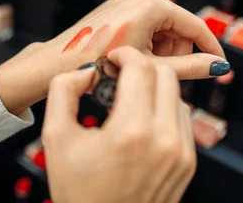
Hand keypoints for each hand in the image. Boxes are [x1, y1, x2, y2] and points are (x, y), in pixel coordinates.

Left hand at [0, 0, 226, 114]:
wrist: (59, 62)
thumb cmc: (97, 64)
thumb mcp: (150, 68)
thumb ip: (189, 68)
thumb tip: (218, 67)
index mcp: (152, 5)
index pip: (195, 26)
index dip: (210, 49)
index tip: (220, 67)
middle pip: (178, 28)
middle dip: (175, 53)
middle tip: (158, 74)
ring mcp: (126, 1)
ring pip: (162, 29)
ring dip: (160, 52)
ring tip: (140, 69)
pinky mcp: (117, 9)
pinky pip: (145, 26)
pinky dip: (146, 45)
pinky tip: (131, 61)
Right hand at [43, 47, 195, 202]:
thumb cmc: (78, 190)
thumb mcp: (54, 137)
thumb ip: (63, 90)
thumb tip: (87, 72)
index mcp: (131, 131)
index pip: (142, 68)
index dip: (125, 54)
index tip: (113, 58)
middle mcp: (164, 140)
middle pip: (166, 75)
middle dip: (141, 67)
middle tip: (119, 75)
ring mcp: (180, 154)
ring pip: (178, 95)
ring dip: (154, 89)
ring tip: (129, 101)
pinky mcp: (187, 164)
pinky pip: (182, 119)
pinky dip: (164, 110)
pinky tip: (141, 121)